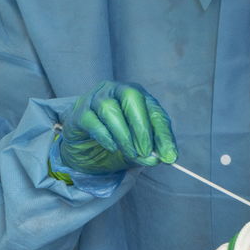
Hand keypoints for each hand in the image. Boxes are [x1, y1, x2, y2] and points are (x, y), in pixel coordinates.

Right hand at [59, 81, 176, 172]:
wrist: (84, 147)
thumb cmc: (116, 141)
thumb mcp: (138, 148)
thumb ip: (149, 152)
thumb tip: (163, 158)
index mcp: (139, 97)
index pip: (155, 110)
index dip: (164, 133)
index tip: (170, 155)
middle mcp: (117, 91)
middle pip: (131, 96)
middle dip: (142, 127)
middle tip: (146, 152)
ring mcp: (96, 98)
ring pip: (110, 108)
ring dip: (123, 135)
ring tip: (130, 153)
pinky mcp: (80, 112)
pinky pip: (92, 119)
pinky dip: (105, 135)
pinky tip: (112, 147)